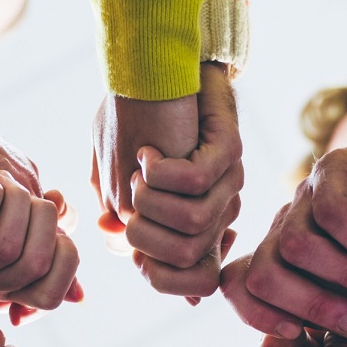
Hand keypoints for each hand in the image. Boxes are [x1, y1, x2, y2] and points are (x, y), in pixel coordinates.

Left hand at [0, 164, 81, 312]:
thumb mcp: (13, 203)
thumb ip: (42, 240)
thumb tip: (79, 293)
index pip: (49, 294)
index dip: (65, 257)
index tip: (51, 207)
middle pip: (34, 266)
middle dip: (42, 216)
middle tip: (18, 183)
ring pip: (7, 248)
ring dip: (12, 200)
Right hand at [92, 63, 242, 298]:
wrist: (147, 63)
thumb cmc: (130, 120)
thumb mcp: (116, 178)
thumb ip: (124, 222)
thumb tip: (134, 261)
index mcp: (199, 220)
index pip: (197, 282)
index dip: (160, 273)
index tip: (133, 235)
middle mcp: (221, 206)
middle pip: (188, 258)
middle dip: (144, 231)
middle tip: (132, 191)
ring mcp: (229, 178)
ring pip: (192, 224)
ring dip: (148, 197)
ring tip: (140, 164)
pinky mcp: (230, 148)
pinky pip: (196, 183)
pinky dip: (160, 170)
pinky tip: (150, 150)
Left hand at [223, 129, 346, 346]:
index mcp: (288, 264)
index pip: (239, 290)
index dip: (259, 317)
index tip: (302, 337)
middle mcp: (287, 230)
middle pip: (259, 275)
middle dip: (309, 307)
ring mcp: (307, 199)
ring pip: (293, 245)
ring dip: (342, 275)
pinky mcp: (333, 170)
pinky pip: (328, 208)